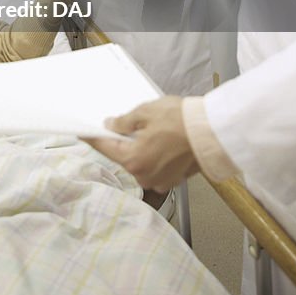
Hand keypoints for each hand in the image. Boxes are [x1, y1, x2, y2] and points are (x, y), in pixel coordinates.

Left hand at [83, 96, 198, 191]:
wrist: (212, 133)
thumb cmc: (180, 121)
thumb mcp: (146, 113)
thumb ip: (124, 122)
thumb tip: (111, 126)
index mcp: (134, 160)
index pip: (105, 148)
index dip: (93, 138)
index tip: (83, 133)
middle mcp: (144, 176)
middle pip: (124, 156)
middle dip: (123, 141)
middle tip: (128, 124)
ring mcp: (159, 181)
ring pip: (140, 162)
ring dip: (140, 148)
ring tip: (152, 130)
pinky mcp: (173, 180)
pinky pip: (155, 167)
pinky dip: (155, 155)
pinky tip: (163, 141)